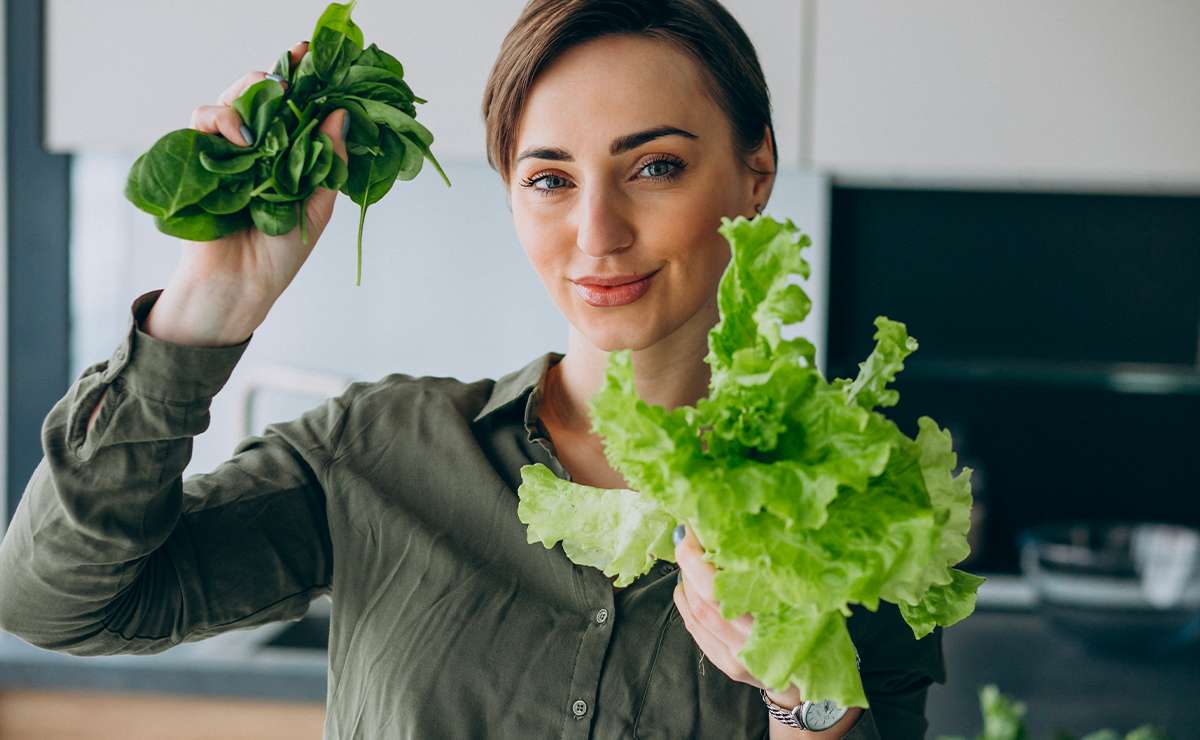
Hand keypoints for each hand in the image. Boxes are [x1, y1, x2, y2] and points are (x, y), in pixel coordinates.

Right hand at [182, 40, 348, 302]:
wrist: (242, 285)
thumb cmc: (280, 252)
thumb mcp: (317, 205)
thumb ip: (328, 161)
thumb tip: (340, 114)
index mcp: (284, 156)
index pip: (291, 110)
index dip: (303, 83)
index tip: (315, 58)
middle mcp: (254, 150)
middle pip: (257, 97)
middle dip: (275, 77)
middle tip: (293, 72)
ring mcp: (224, 153)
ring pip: (228, 102)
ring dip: (247, 96)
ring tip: (267, 110)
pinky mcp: (196, 159)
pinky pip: (201, 123)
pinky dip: (221, 120)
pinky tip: (241, 135)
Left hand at [671, 523, 804, 706]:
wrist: (811, 682)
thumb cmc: (814, 632)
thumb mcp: (811, 603)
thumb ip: (785, 579)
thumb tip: (760, 533)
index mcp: (776, 625)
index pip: (725, 591)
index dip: (700, 562)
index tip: (692, 531)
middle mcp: (751, 645)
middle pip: (707, 603)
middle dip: (690, 567)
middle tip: (687, 540)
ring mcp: (736, 658)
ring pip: (698, 616)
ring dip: (687, 584)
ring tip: (689, 559)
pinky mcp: (725, 665)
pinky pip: (696, 631)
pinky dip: (686, 605)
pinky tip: (685, 587)